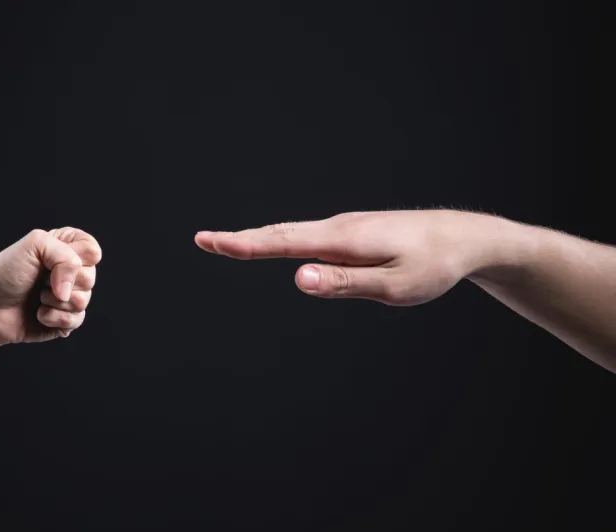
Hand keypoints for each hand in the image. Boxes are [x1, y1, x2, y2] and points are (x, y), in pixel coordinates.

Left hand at [0, 227, 101, 346]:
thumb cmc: (4, 275)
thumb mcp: (33, 245)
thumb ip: (63, 255)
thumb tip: (69, 290)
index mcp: (66, 249)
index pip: (92, 249)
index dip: (75, 257)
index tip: (50, 260)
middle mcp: (71, 272)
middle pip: (90, 276)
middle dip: (61, 281)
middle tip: (39, 280)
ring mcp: (70, 296)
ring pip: (84, 300)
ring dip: (54, 301)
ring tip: (37, 298)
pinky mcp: (67, 319)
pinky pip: (77, 320)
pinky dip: (54, 318)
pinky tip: (39, 314)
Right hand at [194, 210, 506, 305]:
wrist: (465, 238)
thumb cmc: (432, 265)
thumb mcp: (391, 286)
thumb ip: (342, 283)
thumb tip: (297, 279)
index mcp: (343, 240)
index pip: (281, 242)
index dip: (242, 244)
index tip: (207, 241)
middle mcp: (339, 227)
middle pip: (280, 233)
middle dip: (240, 238)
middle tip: (203, 240)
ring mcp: (346, 227)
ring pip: (294, 233)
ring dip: (259, 238)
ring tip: (229, 243)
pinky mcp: (354, 232)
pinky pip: (310, 236)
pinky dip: (283, 239)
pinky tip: (278, 245)